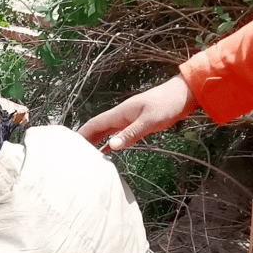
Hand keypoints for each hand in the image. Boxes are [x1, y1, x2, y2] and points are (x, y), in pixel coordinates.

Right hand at [77, 74, 197, 151]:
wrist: (184, 95)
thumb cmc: (168, 104)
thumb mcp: (150, 121)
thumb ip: (131, 133)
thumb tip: (112, 145)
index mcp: (119, 113)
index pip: (94, 124)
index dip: (80, 134)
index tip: (68, 147)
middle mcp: (120, 116)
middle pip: (96, 129)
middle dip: (83, 141)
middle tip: (73, 156)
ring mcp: (127, 120)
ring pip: (105, 132)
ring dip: (95, 143)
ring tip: (85, 157)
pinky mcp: (135, 124)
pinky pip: (117, 135)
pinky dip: (109, 143)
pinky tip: (106, 152)